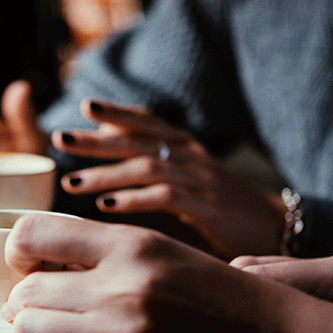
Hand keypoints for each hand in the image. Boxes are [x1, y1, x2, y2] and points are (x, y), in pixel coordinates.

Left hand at [52, 100, 286, 258]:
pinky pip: (165, 198)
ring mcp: (198, 179)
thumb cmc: (218, 203)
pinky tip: (107, 206)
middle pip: (137, 141)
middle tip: (61, 140)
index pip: (147, 121)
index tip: (85, 107)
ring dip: (106, 174)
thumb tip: (105, 147)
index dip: (117, 112)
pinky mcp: (206, 206)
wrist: (270, 225)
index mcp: (184, 145)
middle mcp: (189, 155)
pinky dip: (134, 200)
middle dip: (96, 141)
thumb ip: (150, 160)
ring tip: (72, 183)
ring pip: (146, 168)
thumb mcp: (185, 175)